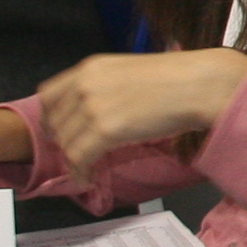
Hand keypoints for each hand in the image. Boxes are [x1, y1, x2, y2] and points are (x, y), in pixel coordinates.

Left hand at [35, 49, 246, 176]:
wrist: (199, 85)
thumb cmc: (177, 78)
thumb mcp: (130, 73)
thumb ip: (106, 87)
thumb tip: (96, 111)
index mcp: (90, 67)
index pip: (48, 95)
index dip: (51, 118)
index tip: (61, 131)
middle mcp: (85, 84)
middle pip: (55, 122)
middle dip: (64, 142)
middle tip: (77, 156)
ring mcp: (93, 106)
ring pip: (65, 142)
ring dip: (73, 161)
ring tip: (85, 171)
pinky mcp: (105, 129)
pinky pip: (79, 158)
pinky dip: (79, 173)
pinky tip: (87, 179)